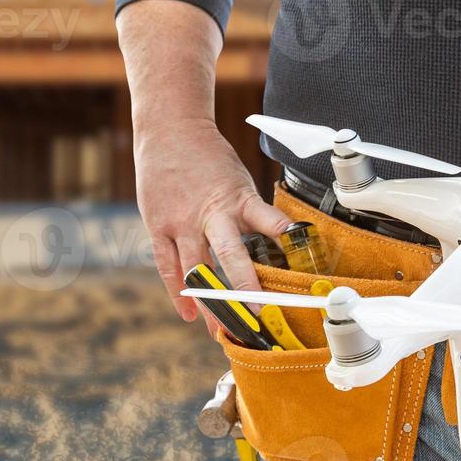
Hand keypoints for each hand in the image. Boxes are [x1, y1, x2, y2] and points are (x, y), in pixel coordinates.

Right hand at [135, 120, 289, 328]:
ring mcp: (181, 222)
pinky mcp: (158, 226)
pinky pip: (167, 265)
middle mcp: (210, 213)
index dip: (285, 245)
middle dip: (243, 289)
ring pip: (196, 269)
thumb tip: (277, 245)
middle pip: (230, 256)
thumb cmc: (210, 158)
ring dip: (210, 303)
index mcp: (239, 199)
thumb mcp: (240, 181)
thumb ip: (252, 213)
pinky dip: (178, 292)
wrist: (169, 129)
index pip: (269, 225)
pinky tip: (189, 315)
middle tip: (257, 318)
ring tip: (221, 331)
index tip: (301, 268)